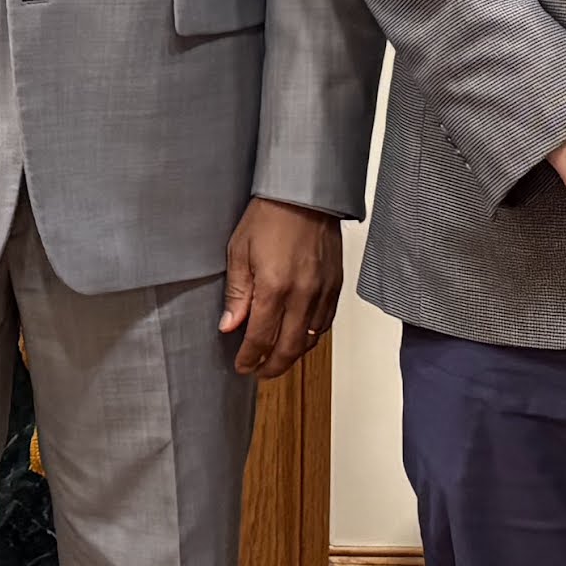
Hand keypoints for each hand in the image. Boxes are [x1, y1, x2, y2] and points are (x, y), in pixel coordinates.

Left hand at [214, 199, 343, 379]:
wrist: (305, 194)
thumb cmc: (270, 215)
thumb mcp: (239, 251)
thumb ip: (237, 293)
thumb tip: (230, 325)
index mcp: (275, 287)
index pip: (261, 337)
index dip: (250, 357)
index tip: (242, 365)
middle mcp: (303, 294)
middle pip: (289, 348)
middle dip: (271, 366)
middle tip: (258, 372)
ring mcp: (323, 291)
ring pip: (309, 338)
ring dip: (292, 355)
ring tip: (276, 359)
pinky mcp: (336, 285)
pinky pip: (325, 322)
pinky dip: (310, 336)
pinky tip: (299, 338)